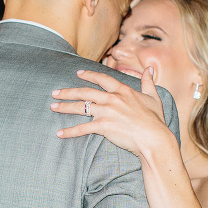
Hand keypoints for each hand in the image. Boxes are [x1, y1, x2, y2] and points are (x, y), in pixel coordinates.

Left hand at [50, 68, 167, 155]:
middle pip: (85, 92)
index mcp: (123, 91)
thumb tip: (149, 69)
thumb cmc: (155, 120)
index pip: (102, 79)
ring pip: (80, 107)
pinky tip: (59, 133)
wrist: (154, 138)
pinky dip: (69, 131)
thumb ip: (148, 82)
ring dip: (64, 107)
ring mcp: (106, 112)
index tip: (78, 73)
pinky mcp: (103, 126)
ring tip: (52, 107)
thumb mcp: (153, 97)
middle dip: (68, 91)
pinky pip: (82, 128)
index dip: (89, 75)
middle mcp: (112, 99)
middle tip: (55, 92)